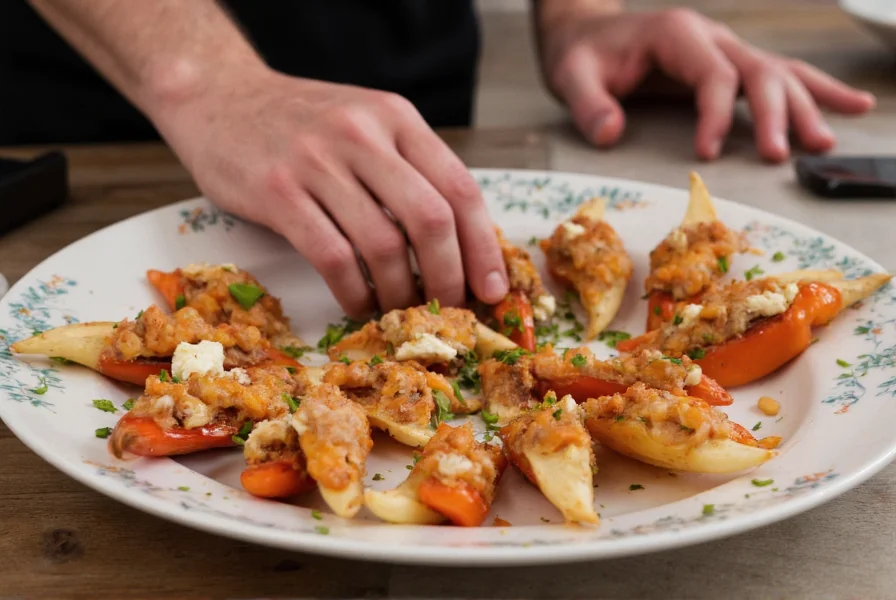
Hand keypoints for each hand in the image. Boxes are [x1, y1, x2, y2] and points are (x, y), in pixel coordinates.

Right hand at [152, 67, 508, 317]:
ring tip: (401, 311)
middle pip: (431, 219)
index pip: (460, 187)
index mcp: (396, 118)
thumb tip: (458, 246)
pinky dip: (354, 293)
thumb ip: (408, 170)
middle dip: (449, 277)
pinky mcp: (278, 191)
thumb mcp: (366, 124)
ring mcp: (318, 161)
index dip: (484, 246)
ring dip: (400, 292)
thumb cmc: (300, 123)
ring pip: (384, 245)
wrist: (218, 95)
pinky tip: (359, 304)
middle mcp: (363, 134)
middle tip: (448, 309)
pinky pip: (333, 257)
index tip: (493, 287)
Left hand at [538, 7, 875, 161]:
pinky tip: (850, 106)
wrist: (587, 35)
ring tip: (825, 142)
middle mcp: (710, 37)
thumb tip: (608, 133)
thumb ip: (587, 103)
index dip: (716, 114)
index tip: (707, 153)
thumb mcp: (570, 76)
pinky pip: (779, 73)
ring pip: (778, 71)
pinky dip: (814, 91)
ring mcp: (725, 48)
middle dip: (773, 114)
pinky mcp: (729, 64)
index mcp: (676, 35)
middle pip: (757, 71)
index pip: (713, 74)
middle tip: (778, 156)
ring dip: (805, 106)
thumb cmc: (581, 56)